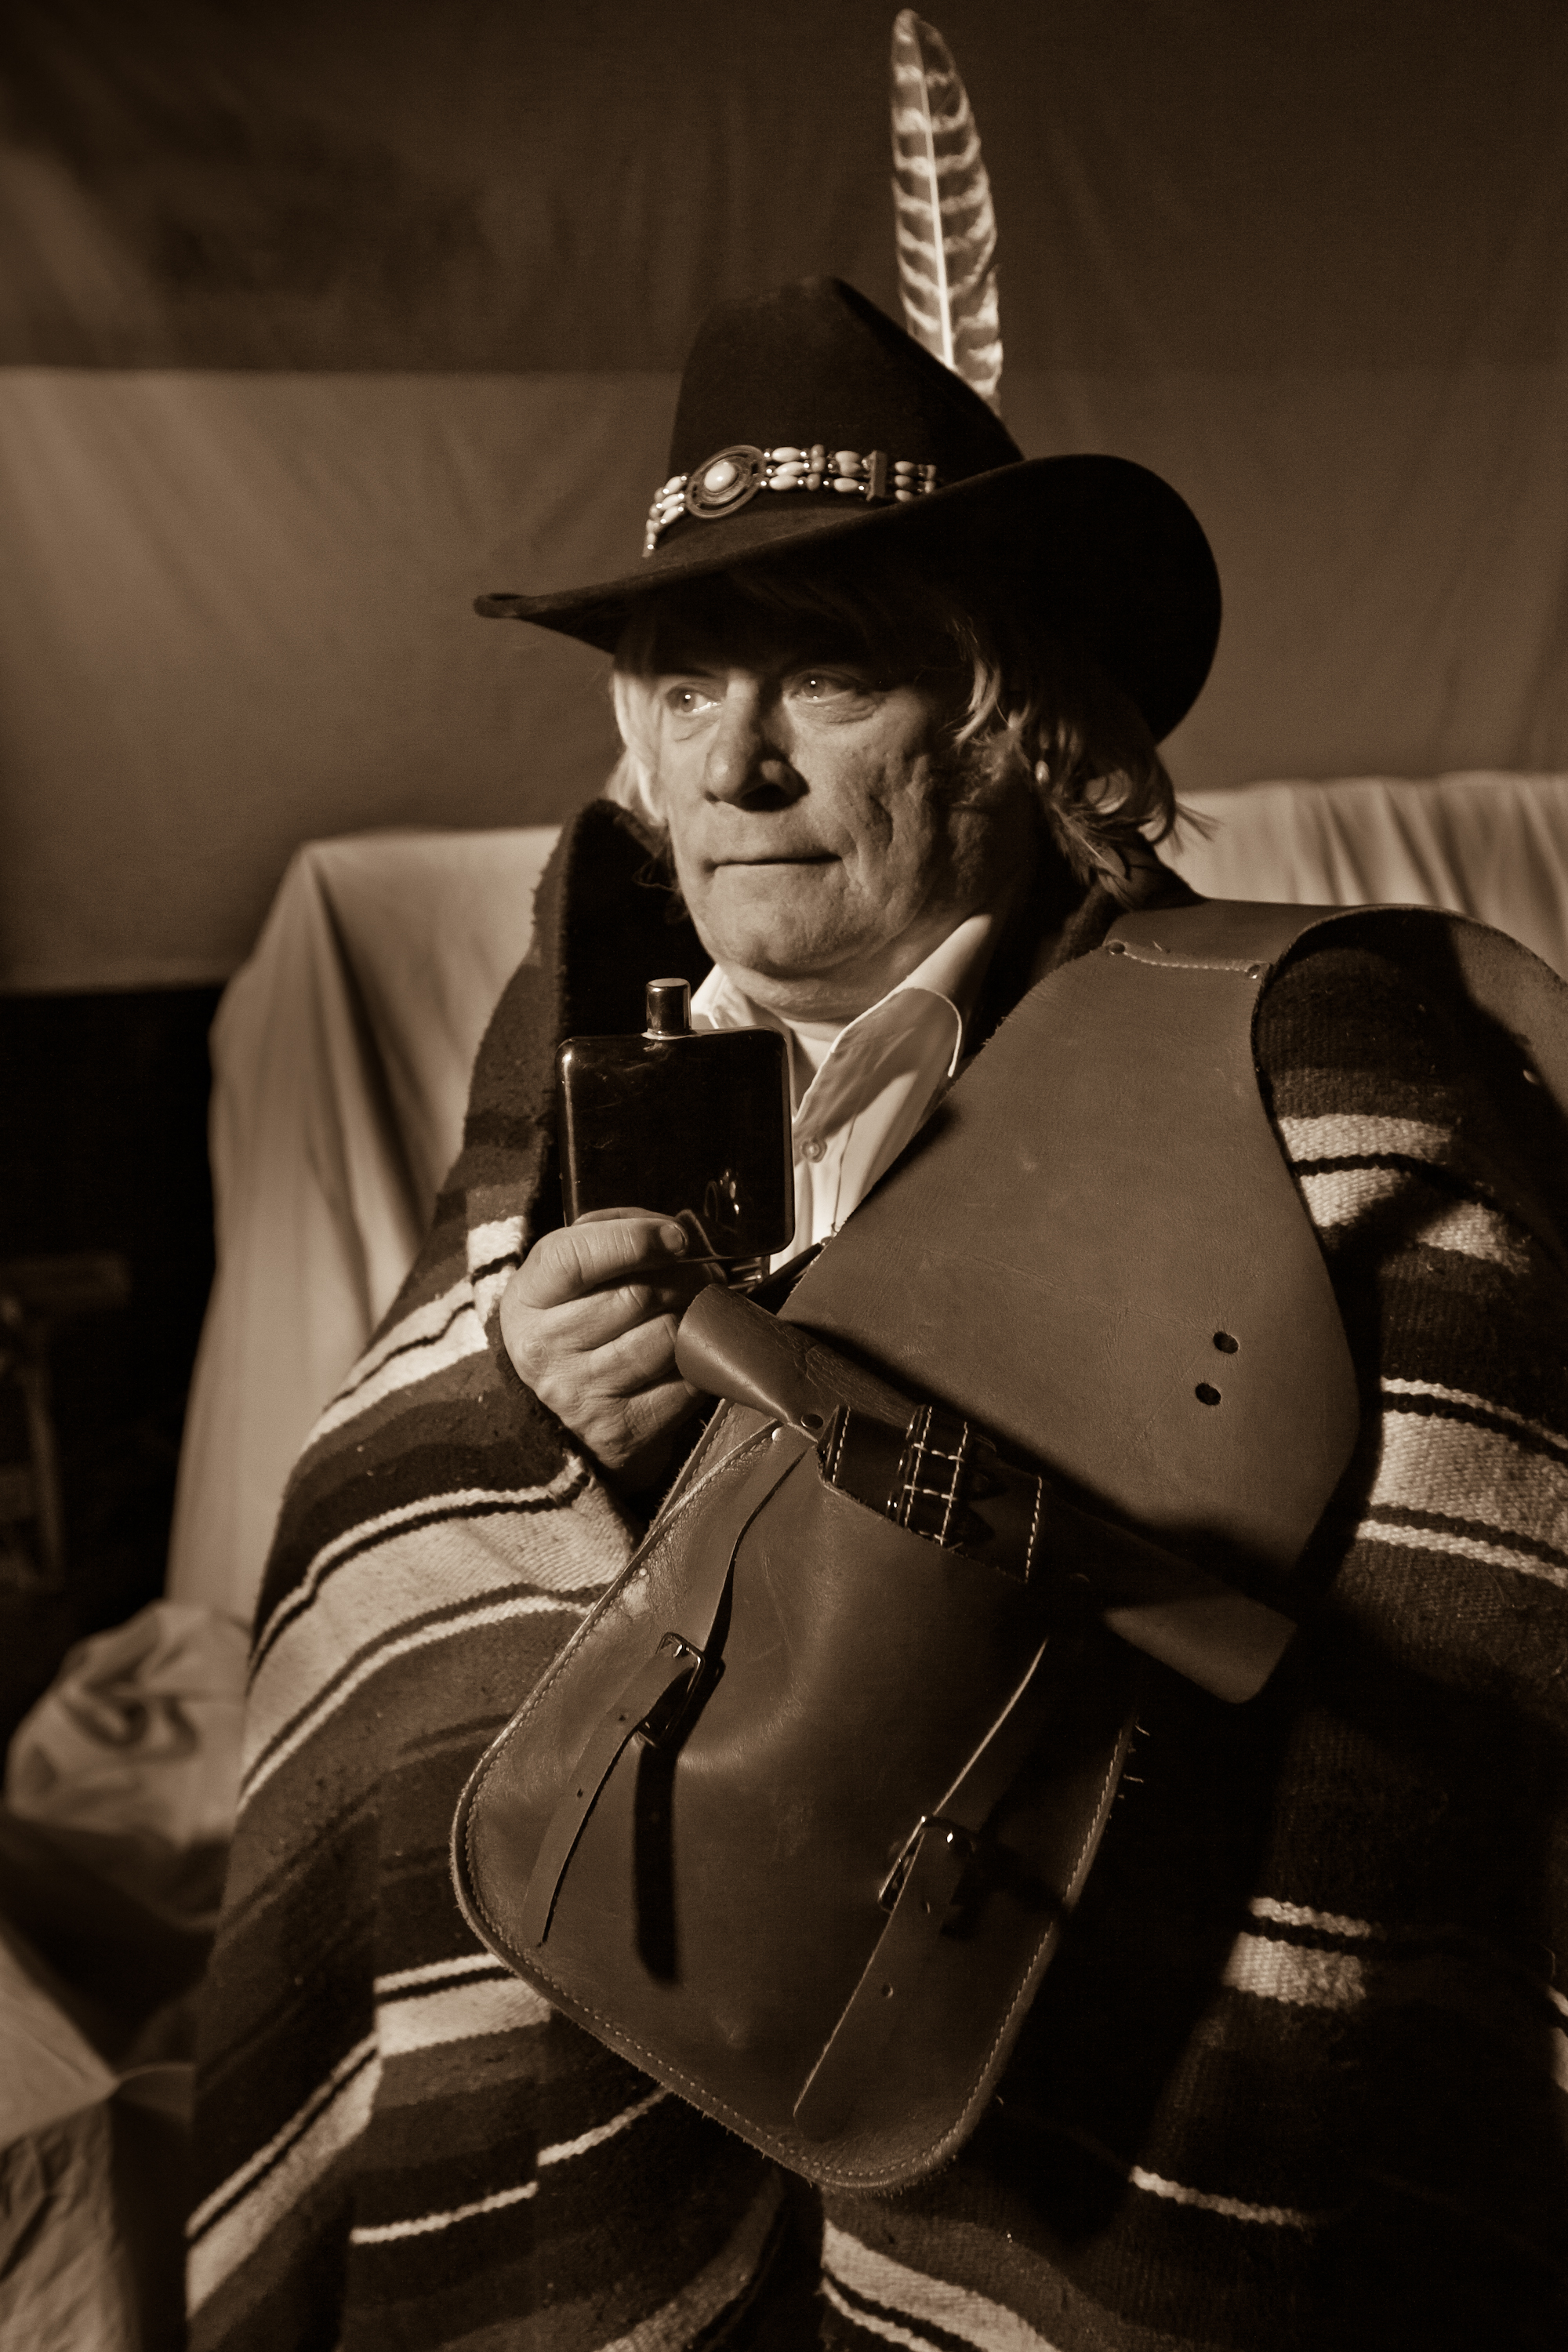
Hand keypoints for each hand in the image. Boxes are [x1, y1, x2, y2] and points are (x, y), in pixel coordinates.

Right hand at [499, 1210, 719, 1486]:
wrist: (566, 1408)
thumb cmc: (579, 1321)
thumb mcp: (574, 1271)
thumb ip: (613, 1234)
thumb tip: (674, 1233)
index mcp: (526, 1300)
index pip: (574, 1258)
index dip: (635, 1240)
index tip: (676, 1237)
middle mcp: (542, 1350)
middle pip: (636, 1295)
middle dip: (685, 1276)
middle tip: (703, 1273)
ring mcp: (578, 1394)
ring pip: (665, 1336)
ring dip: (696, 1316)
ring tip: (696, 1308)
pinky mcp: (618, 1430)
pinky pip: (685, 1382)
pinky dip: (700, 1361)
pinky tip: (690, 1351)